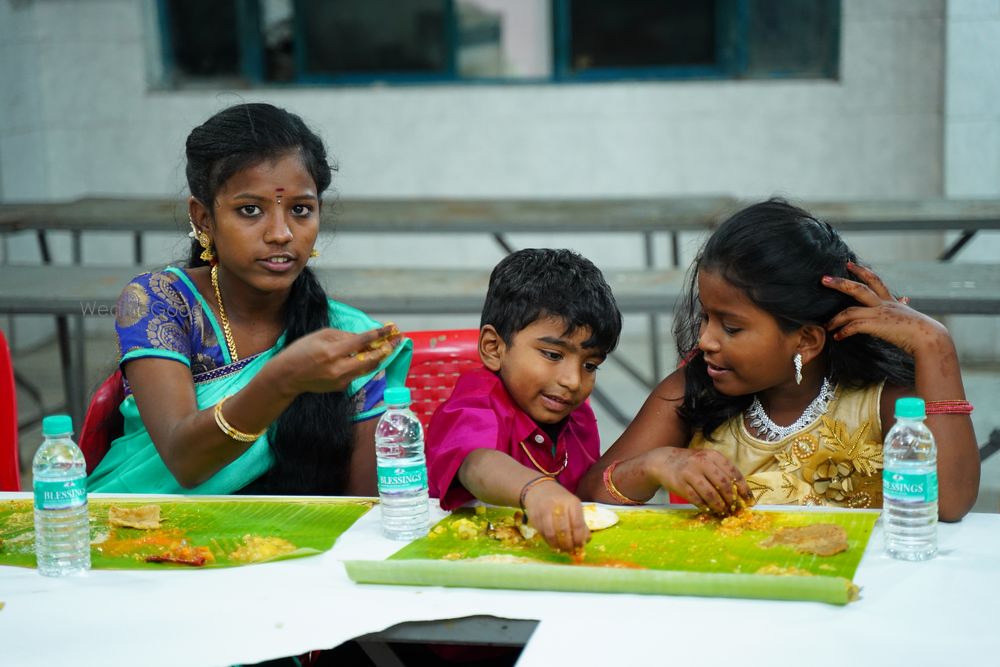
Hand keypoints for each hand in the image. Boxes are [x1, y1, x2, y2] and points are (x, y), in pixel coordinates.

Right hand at [277, 323, 401, 394]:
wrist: (288, 376)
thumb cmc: (301, 351)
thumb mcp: (320, 336)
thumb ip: (343, 336)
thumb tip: (363, 338)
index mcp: (332, 352)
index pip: (361, 342)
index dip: (379, 334)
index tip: (391, 329)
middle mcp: (339, 368)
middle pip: (371, 359)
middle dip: (386, 349)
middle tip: (397, 340)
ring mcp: (341, 380)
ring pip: (368, 368)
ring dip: (379, 358)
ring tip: (388, 347)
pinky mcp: (341, 387)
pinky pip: (357, 373)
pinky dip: (363, 364)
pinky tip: (366, 357)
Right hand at [522, 480, 590, 552]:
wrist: (538, 489)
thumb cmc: (560, 500)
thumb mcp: (573, 506)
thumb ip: (580, 522)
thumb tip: (586, 540)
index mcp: (572, 502)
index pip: (578, 524)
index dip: (579, 539)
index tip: (580, 546)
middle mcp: (558, 505)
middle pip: (564, 531)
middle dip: (568, 545)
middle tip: (570, 550)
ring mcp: (544, 511)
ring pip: (552, 534)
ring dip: (558, 545)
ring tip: (562, 549)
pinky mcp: (534, 517)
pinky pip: (542, 534)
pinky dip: (549, 542)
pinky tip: (553, 544)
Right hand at [652, 447, 750, 514]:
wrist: (663, 461)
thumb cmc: (691, 463)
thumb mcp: (707, 460)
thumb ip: (721, 472)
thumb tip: (739, 493)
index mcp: (713, 455)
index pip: (734, 473)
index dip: (743, 489)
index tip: (749, 501)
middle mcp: (702, 462)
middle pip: (724, 485)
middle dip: (731, 499)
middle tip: (734, 508)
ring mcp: (690, 473)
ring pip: (711, 494)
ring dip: (719, 506)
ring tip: (723, 511)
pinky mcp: (680, 484)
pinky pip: (697, 499)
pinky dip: (705, 507)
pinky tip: (709, 509)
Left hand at [823, 262, 948, 354]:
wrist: (929, 339)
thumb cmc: (920, 330)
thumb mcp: (908, 313)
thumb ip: (902, 305)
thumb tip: (905, 298)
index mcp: (890, 301)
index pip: (875, 281)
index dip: (862, 271)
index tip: (849, 263)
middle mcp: (884, 304)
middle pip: (858, 289)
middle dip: (840, 283)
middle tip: (824, 279)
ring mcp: (879, 314)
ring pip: (851, 310)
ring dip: (836, 318)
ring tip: (827, 325)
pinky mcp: (877, 325)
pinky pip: (854, 326)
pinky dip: (844, 331)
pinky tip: (838, 336)